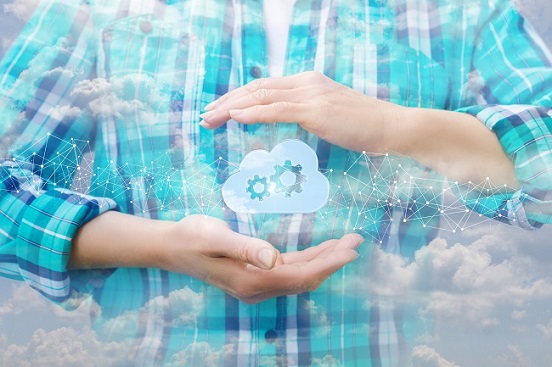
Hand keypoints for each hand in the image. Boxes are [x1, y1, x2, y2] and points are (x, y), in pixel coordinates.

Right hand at [159, 215, 362, 303]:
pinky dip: (309, 259)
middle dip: (333, 261)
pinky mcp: (256, 273)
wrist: (172, 246)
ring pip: (300, 274)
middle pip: (306, 278)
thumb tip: (274, 259)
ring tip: (347, 242)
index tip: (350, 250)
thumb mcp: (216, 238)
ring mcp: (258, 282)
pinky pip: (289, 269)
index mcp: (251, 280)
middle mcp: (258, 287)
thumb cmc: (191, 237)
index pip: (300, 275)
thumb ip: (245, 247)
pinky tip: (322, 249)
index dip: (327, 264)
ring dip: (324, 259)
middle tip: (357, 241)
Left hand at [199, 71, 517, 186]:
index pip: (265, 88)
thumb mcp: (332, 116)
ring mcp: (311, 94)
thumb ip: (310, 115)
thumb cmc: (365, 128)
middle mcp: (306, 83)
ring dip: (232, 108)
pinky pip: (277, 110)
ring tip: (211, 118)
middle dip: (228, 102)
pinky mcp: (316, 109)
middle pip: (257, 89)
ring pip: (261, 97)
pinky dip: (253, 113)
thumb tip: (292, 125)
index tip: (222, 111)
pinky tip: (236, 118)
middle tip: (206, 116)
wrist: (393, 127)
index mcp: (308, 83)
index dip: (240, 98)